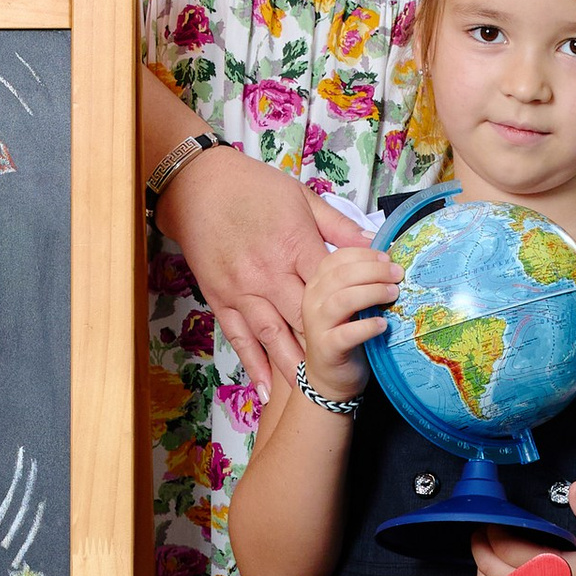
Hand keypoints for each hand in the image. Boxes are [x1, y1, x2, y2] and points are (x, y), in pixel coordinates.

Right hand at [158, 145, 367, 393]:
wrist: (197, 186)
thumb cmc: (253, 187)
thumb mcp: (302, 198)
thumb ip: (338, 227)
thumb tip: (373, 246)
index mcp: (293, 246)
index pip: (334, 284)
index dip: (361, 297)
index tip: (378, 312)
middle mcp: (269, 274)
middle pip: (308, 317)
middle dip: (333, 339)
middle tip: (357, 363)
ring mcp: (243, 291)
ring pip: (274, 337)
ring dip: (295, 365)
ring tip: (315, 388)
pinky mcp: (220, 300)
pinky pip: (239, 340)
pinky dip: (254, 366)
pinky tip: (266, 389)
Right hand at [296, 245, 399, 399]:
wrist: (330, 378)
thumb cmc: (346, 335)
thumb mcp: (350, 303)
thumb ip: (361, 282)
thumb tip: (391, 262)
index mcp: (318, 285)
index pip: (337, 258)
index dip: (364, 255)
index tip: (388, 259)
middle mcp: (312, 301)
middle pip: (341, 275)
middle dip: (374, 270)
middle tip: (398, 275)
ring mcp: (316, 325)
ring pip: (342, 299)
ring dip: (372, 293)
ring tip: (393, 294)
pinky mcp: (326, 348)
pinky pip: (347, 334)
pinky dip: (368, 326)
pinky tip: (384, 324)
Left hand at [473, 480, 575, 575]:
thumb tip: (575, 487)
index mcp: (551, 570)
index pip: (506, 548)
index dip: (493, 531)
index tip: (493, 518)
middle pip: (488, 568)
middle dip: (480, 545)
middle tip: (482, 528)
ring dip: (483, 565)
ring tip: (488, 546)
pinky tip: (498, 568)